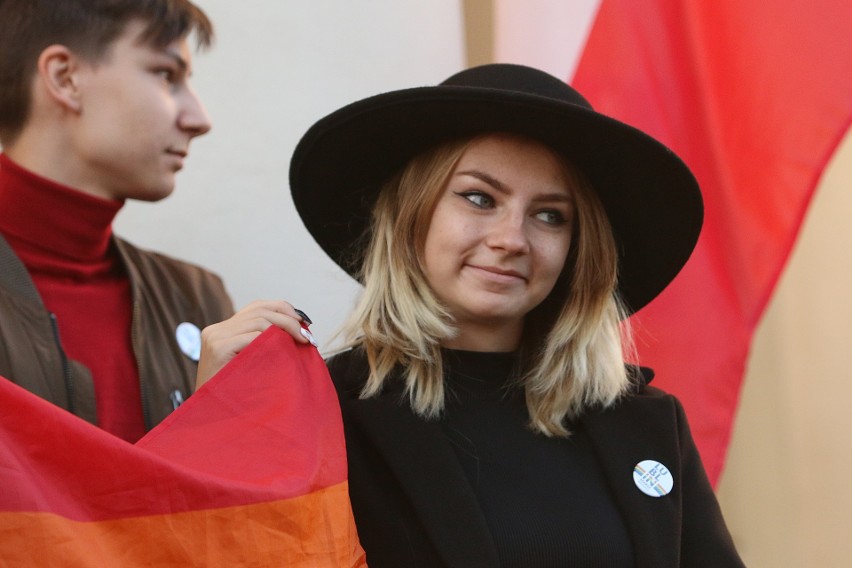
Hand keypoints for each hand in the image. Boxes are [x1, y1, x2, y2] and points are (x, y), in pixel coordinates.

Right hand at [195, 300, 314, 389]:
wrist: (211, 419)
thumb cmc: (236, 395)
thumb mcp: (251, 363)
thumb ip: (264, 344)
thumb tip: (299, 329)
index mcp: (223, 330)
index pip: (257, 307)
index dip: (283, 309)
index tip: (303, 323)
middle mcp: (216, 329)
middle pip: (260, 310)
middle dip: (289, 319)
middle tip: (307, 336)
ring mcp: (215, 337)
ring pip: (259, 320)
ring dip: (285, 329)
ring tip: (302, 342)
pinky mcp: (218, 348)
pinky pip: (252, 337)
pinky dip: (272, 341)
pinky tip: (285, 351)